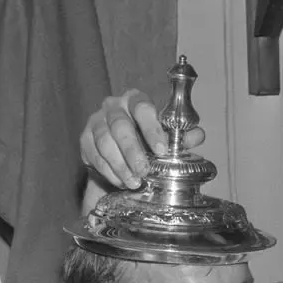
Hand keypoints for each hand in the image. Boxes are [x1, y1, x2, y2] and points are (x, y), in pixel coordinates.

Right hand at [81, 89, 205, 189]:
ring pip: (105, 142)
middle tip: (144, 171)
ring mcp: (96, 122)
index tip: (162, 150)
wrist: (119, 154)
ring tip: (134, 182)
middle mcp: (113, 106)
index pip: (142, 108)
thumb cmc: (146, 141)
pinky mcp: (84, 139)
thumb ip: (181, 137)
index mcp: (135, 99)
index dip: (152, 129)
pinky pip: (95, 156)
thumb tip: (198, 135)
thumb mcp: (165, 138)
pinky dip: (109, 171)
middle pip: (120, 127)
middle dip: (133, 152)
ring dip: (120, 165)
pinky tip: (121, 182)